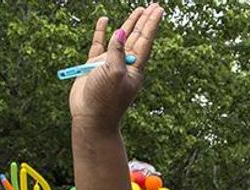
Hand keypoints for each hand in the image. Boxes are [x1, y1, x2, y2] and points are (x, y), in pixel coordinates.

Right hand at [68, 6, 164, 132]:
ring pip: (121, 38)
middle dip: (145, 21)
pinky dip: (102, 31)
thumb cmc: (105, 100)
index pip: (145, 41)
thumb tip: (120, 32)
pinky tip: (105, 21)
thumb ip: (117, 52)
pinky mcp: (94, 66)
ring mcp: (110, 64)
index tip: (159, 9)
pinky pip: (99, 44)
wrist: (90, 118)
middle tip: (154, 5)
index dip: (151, 24)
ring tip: (138, 9)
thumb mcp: (114, 74)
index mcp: (134, 68)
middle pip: (137, 37)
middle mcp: (124, 64)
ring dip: (130, 24)